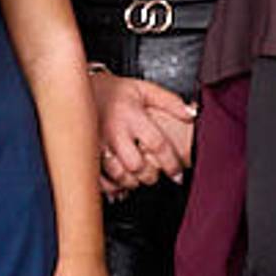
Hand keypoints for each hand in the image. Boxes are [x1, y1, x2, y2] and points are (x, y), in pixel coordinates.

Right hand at [93, 69, 198, 195]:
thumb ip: (170, 101)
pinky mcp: (87, 153)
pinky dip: (111, 187)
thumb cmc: (115, 91)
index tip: (178, 174)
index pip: (157, 144)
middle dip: (150, 176)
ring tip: (139, 179)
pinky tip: (120, 186)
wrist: (83, 89)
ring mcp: (98, 144)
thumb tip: (191, 114)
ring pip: (118, 175)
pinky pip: (99, 178)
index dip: (171, 162)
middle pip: (136, 165)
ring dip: (132, 182)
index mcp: (131, 115)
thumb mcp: (144, 89)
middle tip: (155, 175)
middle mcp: (114, 131)